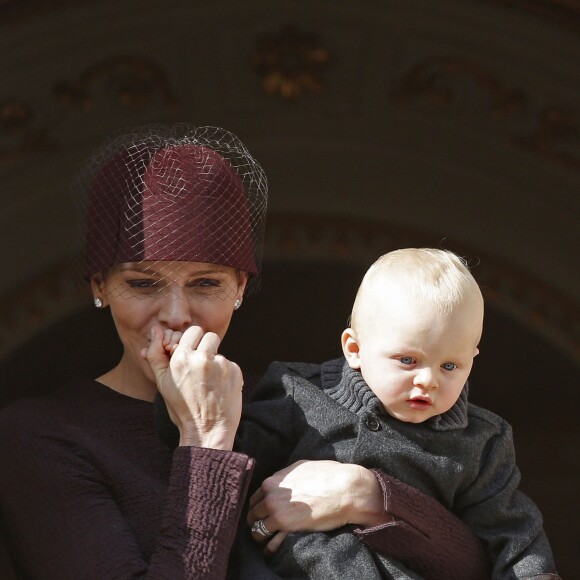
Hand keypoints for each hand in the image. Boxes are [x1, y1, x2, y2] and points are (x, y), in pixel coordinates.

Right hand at [143, 325, 242, 449]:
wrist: (207, 432)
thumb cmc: (182, 409)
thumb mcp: (163, 383)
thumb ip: (156, 355)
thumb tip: (155, 330)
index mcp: (182, 359)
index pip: (193, 331)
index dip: (193, 341)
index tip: (193, 352)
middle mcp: (202, 358)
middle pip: (209, 336)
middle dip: (206, 347)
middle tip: (202, 366)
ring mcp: (221, 364)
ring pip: (220, 353)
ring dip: (215, 363)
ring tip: (209, 383)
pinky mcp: (235, 372)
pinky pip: (230, 365)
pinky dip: (226, 374)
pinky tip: (219, 389)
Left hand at [247, 460, 389, 552]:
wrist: (345, 488)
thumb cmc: (328, 475)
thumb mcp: (301, 467)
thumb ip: (286, 476)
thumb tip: (282, 480)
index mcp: (273, 481)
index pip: (254, 498)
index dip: (258, 507)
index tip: (262, 513)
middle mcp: (271, 495)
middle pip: (253, 514)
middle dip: (256, 521)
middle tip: (263, 528)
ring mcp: (277, 512)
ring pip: (257, 530)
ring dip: (261, 536)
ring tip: (267, 540)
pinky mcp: (287, 527)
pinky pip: (270, 543)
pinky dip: (270, 548)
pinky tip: (272, 549)